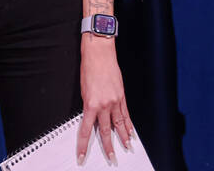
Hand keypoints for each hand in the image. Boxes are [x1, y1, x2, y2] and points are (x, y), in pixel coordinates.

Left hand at [76, 36, 133, 164]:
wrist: (99, 54)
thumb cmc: (88, 68)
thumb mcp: (83, 89)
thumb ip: (88, 104)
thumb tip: (91, 116)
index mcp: (90, 104)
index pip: (85, 130)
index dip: (83, 145)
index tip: (82, 156)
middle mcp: (104, 105)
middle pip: (105, 131)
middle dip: (108, 147)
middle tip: (111, 159)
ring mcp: (115, 102)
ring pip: (119, 125)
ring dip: (123, 138)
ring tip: (126, 149)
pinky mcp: (122, 97)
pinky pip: (126, 115)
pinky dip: (129, 125)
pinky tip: (131, 133)